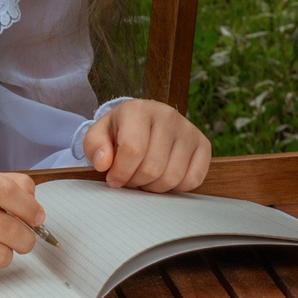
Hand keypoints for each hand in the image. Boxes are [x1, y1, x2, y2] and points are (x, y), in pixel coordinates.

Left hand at [81, 100, 211, 191]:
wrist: (145, 122)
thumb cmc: (120, 132)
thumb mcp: (98, 135)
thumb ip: (94, 147)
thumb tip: (104, 163)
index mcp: (139, 110)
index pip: (132, 150)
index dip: (120, 173)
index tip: (113, 179)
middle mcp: (167, 116)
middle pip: (152, 168)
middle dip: (136, 182)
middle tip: (129, 178)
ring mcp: (188, 130)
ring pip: (172, 177)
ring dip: (154, 187)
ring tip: (144, 177)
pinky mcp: (203, 144)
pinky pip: (193, 179)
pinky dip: (176, 187)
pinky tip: (164, 176)